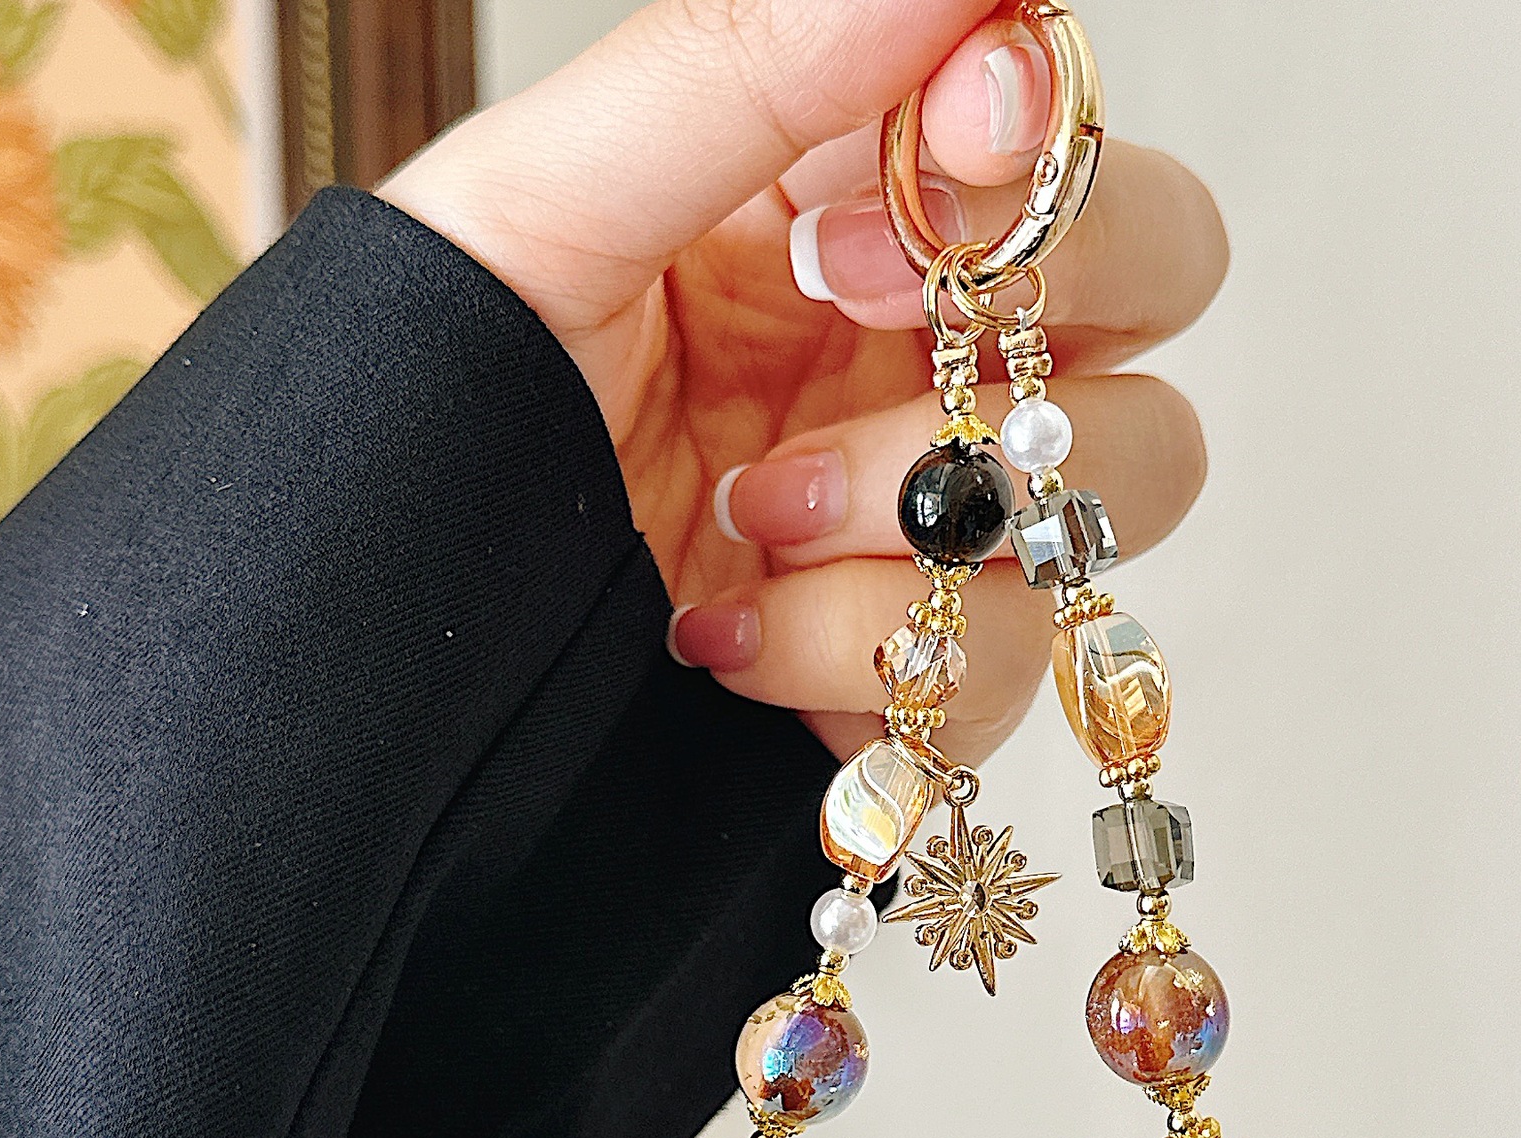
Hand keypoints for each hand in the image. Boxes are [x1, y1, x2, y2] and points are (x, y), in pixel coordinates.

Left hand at [383, 0, 1225, 766]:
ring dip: (921, 515)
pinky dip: (858, 659)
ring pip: (1091, 517)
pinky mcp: (903, 685)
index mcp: (834, 220)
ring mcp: (914, 536)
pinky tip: (722, 642)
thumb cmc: (421, 416)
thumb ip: (752, 70)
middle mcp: (905, 369)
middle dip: (1042, 325)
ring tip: (743, 524)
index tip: (933, 169)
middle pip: (1153, 320)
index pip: (1066, 148)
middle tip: (857, 333)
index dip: (1051, 159)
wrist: (367, 652)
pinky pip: (994, 681)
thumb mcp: (549, 207)